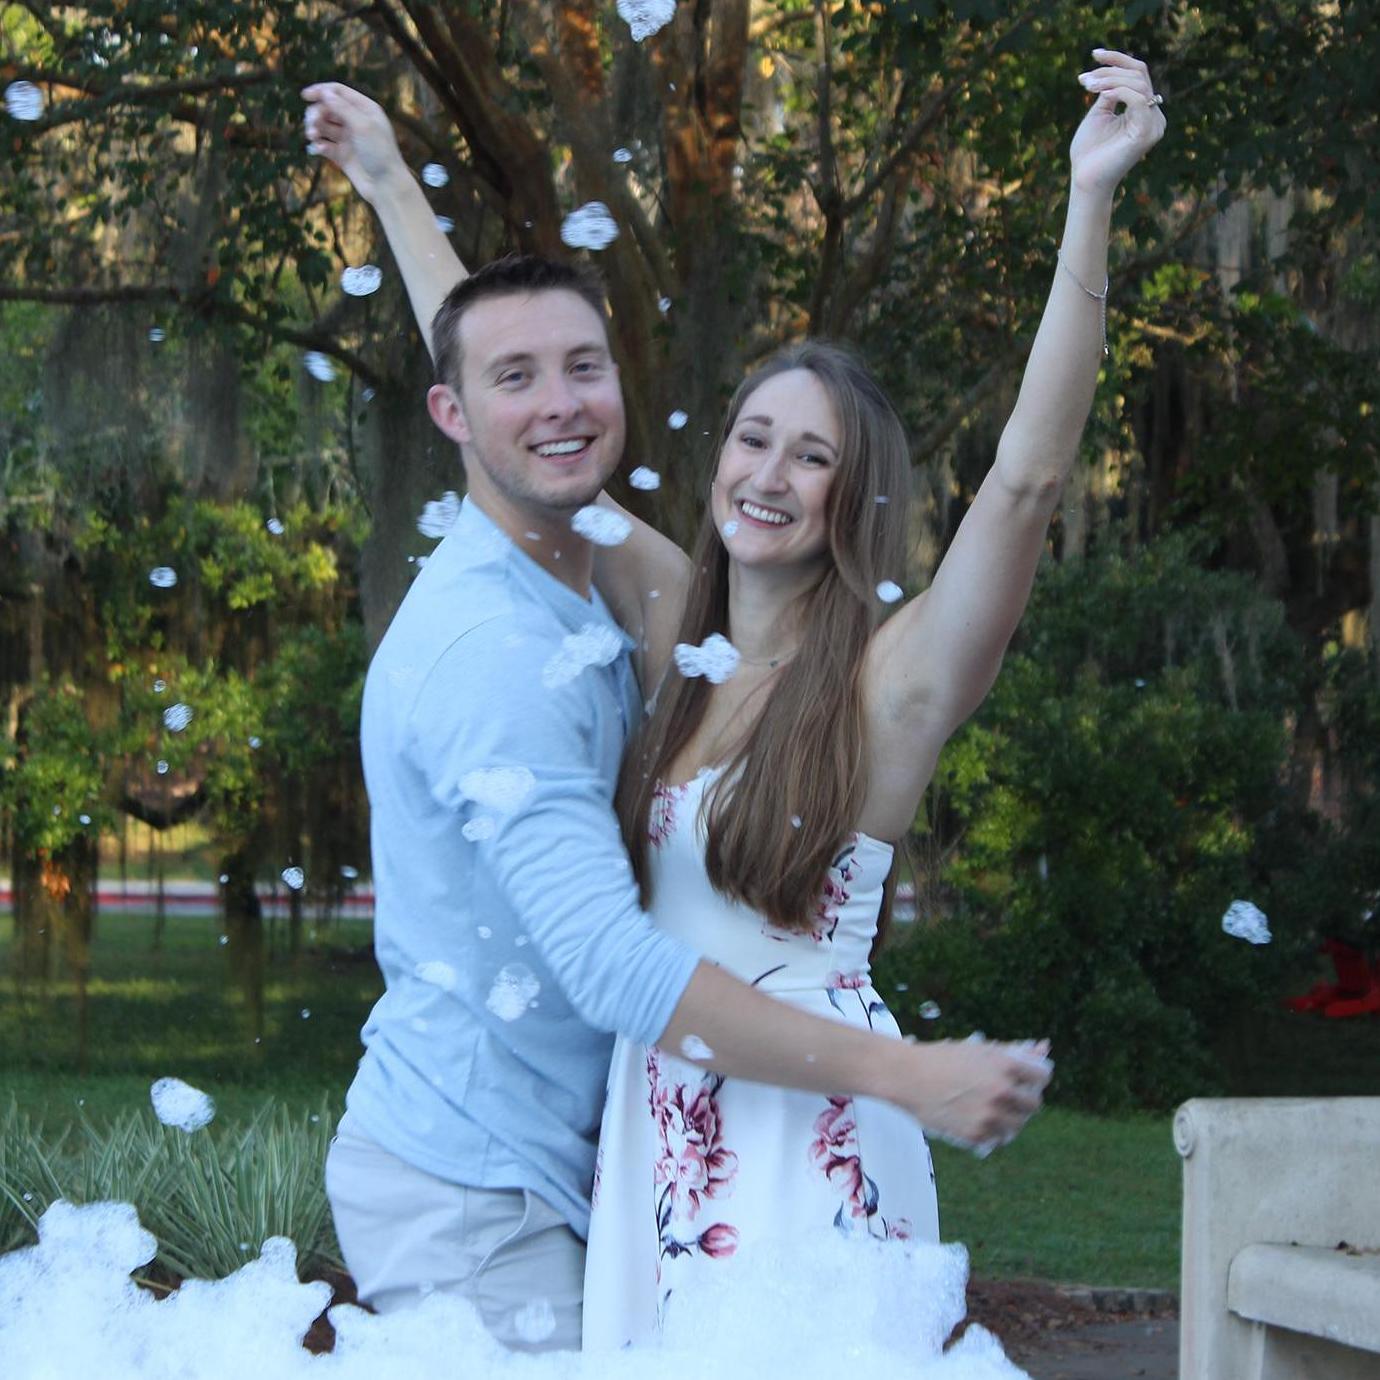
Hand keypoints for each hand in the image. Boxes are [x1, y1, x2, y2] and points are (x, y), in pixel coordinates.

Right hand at [301, 82, 409, 204]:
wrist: (386, 187)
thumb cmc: (380, 154)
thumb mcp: (363, 125)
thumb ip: (343, 107)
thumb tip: (325, 92)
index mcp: (365, 109)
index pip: (339, 92)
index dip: (321, 91)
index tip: (304, 96)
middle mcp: (356, 122)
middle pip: (328, 108)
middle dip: (316, 112)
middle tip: (312, 123)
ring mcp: (348, 139)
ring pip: (324, 126)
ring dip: (315, 128)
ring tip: (313, 136)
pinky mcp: (342, 156)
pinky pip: (324, 145)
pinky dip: (319, 145)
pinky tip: (319, 149)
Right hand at [899, 1036, 1050, 1151]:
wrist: (907, 1076)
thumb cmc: (943, 1058)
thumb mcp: (979, 1049)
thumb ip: (1014, 1051)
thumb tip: (1043, 1047)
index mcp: (1005, 1066)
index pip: (1042, 1076)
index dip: (1035, 1076)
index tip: (1026, 1079)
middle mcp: (1001, 1092)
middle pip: (1033, 1104)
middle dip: (1023, 1099)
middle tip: (1006, 1096)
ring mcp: (989, 1116)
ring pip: (1017, 1125)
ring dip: (1008, 1118)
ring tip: (990, 1109)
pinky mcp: (975, 1135)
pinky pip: (996, 1138)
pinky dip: (990, 1131)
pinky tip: (976, 1119)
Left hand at [1068, 48, 1165, 196]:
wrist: (1085, 180)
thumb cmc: (1089, 152)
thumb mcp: (1099, 114)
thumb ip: (1110, 92)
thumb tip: (1111, 73)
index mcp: (1144, 110)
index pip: (1138, 74)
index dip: (1118, 59)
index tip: (1094, 54)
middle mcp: (1154, 116)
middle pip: (1138, 75)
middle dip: (1109, 71)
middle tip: (1083, 80)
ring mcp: (1153, 124)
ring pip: (1138, 83)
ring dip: (1110, 80)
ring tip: (1088, 86)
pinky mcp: (1146, 132)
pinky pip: (1138, 99)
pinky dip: (1119, 91)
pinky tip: (1101, 94)